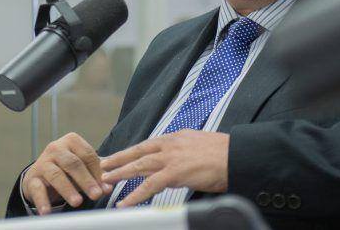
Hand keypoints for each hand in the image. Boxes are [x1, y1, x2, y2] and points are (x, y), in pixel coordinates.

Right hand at [22, 132, 112, 214]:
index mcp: (71, 141)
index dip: (98, 172)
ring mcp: (42, 162)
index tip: (106, 187)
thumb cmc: (67, 169)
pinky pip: (37, 189)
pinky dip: (42, 201)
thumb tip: (108, 187)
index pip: (88, 155)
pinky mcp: (32, 178)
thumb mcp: (83, 167)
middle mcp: (56, 148)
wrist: (41, 174)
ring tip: (78, 202)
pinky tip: (47, 211)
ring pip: (56, 175)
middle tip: (96, 194)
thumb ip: (96, 175)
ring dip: (68, 190)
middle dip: (86, 180)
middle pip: (73, 164)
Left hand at [100, 129, 229, 206]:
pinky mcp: (175, 172)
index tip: (118, 156)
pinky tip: (125, 203)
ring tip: (105, 181)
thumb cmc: (224, 153)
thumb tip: (179, 158)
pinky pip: (149, 185)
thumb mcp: (199, 144)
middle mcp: (170, 144)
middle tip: (102, 165)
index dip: (131, 151)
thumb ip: (185, 149)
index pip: (147, 145)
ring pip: (138, 166)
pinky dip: (135, 195)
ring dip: (119, 174)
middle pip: (137, 152)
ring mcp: (171, 158)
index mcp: (176, 137)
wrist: (237, 155)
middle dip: (118, 159)